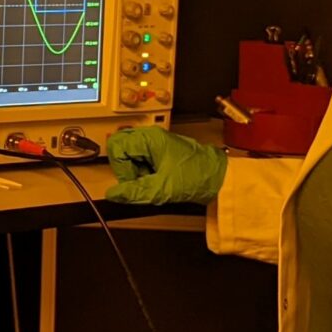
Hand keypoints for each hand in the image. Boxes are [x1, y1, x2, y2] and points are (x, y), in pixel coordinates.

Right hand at [104, 126, 227, 204]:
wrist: (218, 178)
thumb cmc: (198, 175)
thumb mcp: (163, 188)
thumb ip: (135, 192)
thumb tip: (113, 194)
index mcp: (150, 138)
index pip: (117, 147)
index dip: (120, 167)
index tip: (131, 182)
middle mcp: (151, 137)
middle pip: (122, 149)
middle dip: (126, 169)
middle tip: (140, 181)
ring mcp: (156, 145)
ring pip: (131, 157)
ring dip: (136, 173)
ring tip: (153, 183)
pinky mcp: (161, 154)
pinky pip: (142, 162)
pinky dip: (145, 173)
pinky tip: (157, 182)